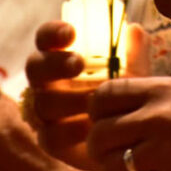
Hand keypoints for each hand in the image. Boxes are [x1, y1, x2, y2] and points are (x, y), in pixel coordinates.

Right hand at [24, 20, 149, 170]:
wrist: (128, 135)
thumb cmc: (124, 92)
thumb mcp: (134, 72)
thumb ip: (135, 53)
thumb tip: (135, 31)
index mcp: (61, 56)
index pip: (46, 38)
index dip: (52, 33)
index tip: (71, 32)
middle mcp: (47, 81)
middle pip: (35, 67)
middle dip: (55, 64)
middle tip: (78, 64)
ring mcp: (45, 111)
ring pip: (42, 103)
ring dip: (68, 100)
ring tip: (94, 100)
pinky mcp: (50, 140)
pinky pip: (51, 136)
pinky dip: (71, 131)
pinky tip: (92, 127)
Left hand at [85, 78, 170, 170]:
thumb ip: (154, 92)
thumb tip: (117, 94)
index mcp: (163, 89)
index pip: (103, 94)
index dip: (98, 111)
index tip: (108, 120)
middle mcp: (158, 116)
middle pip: (98, 134)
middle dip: (102, 148)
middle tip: (115, 154)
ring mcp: (164, 152)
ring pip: (112, 168)